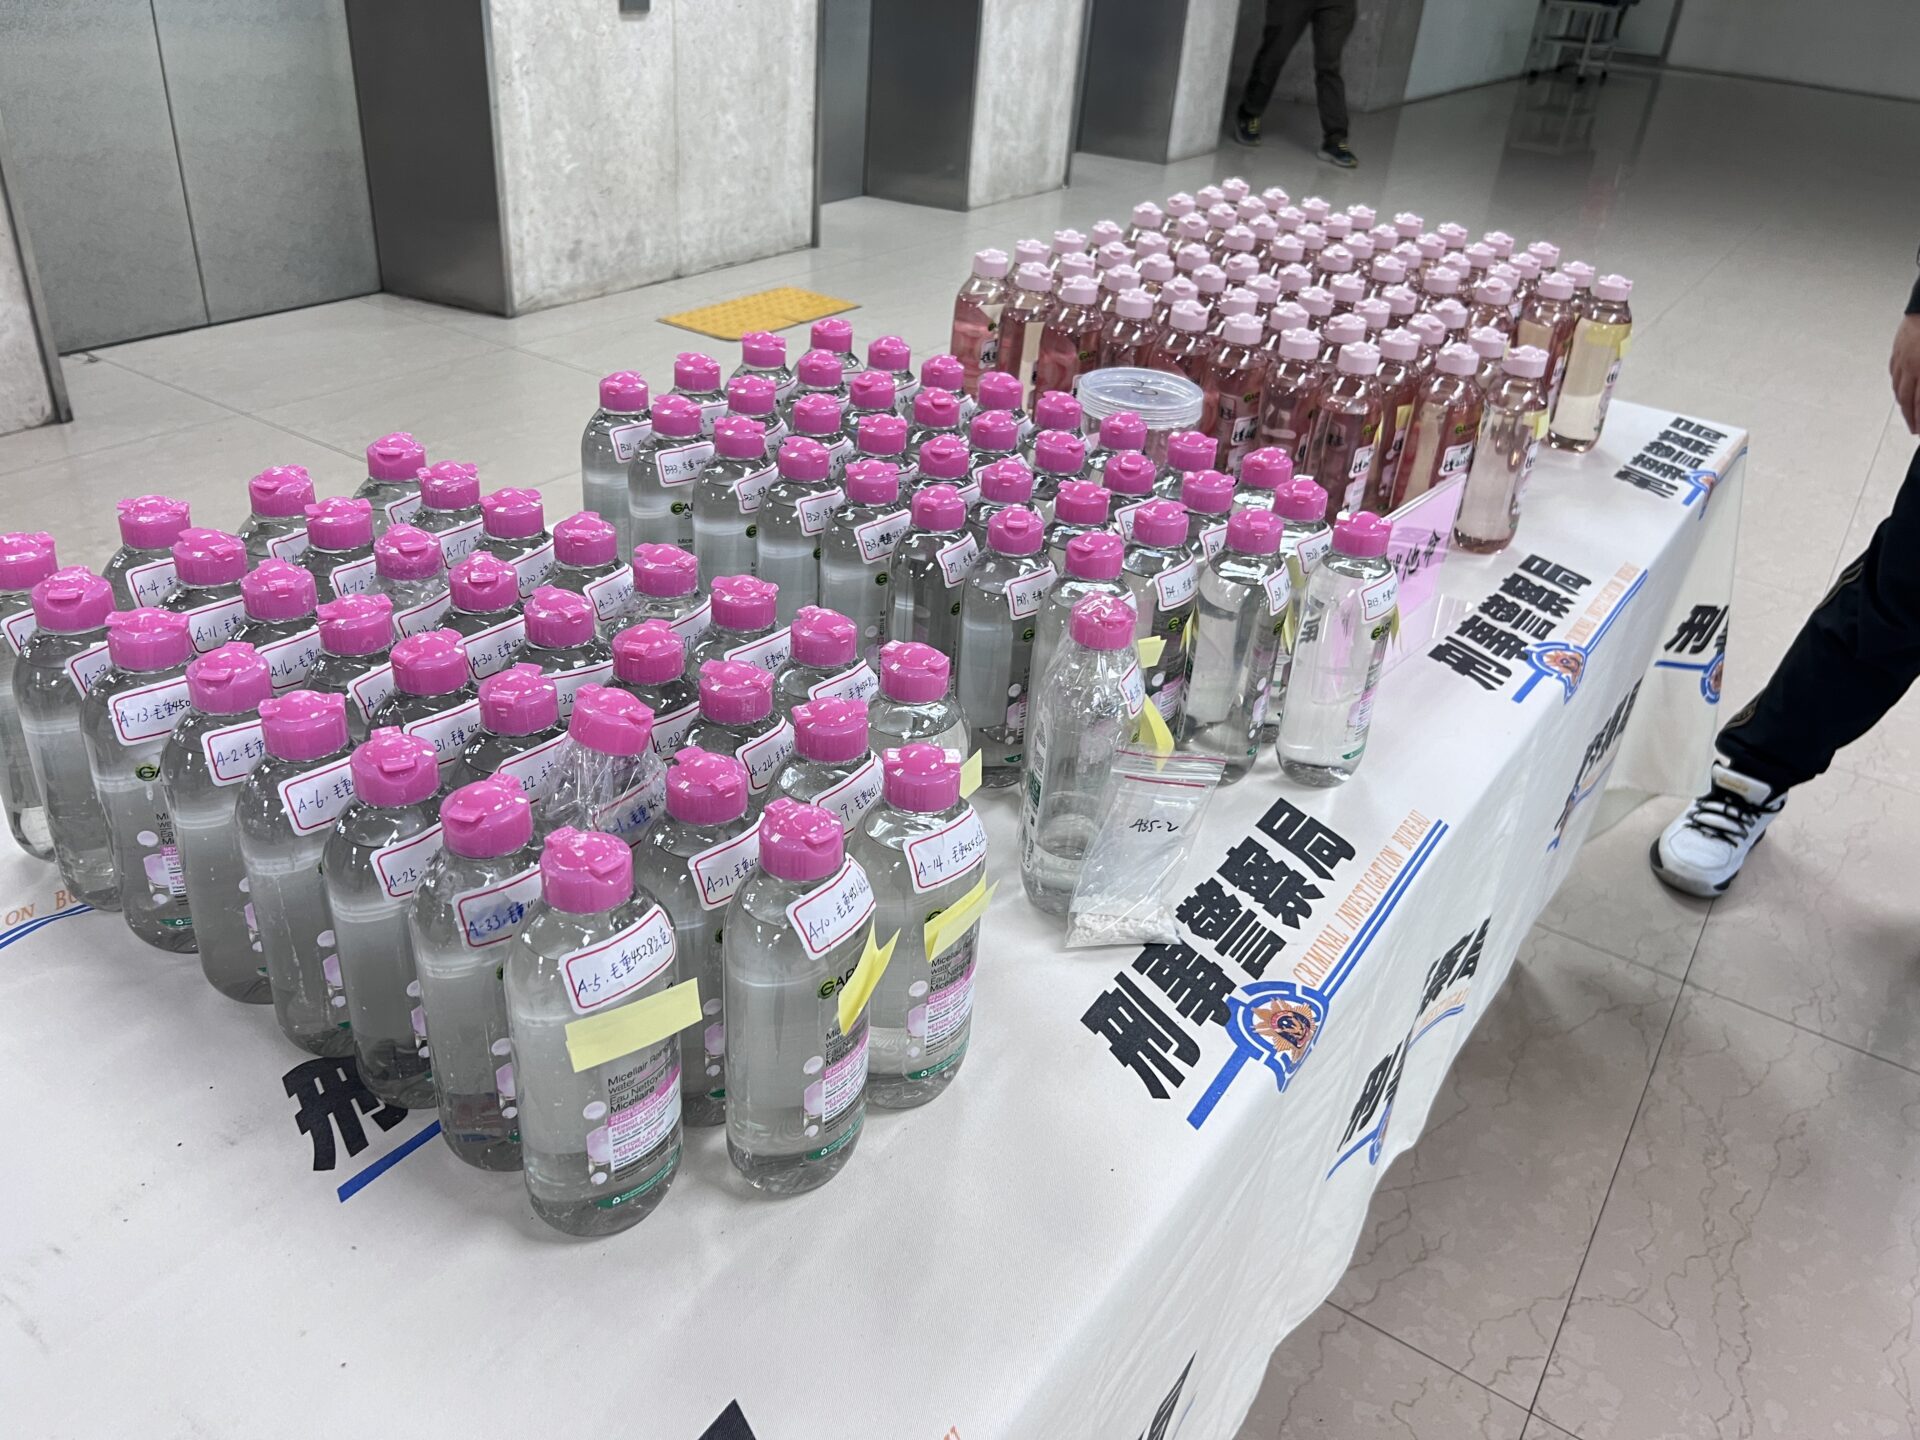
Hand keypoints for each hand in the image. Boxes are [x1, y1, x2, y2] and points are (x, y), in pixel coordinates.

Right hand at [1892, 313, 1919, 432]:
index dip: (1919, 419)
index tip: (1919, 430)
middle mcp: (1911, 366)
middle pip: (1907, 399)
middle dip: (1911, 417)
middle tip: (1914, 429)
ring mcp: (1902, 357)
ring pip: (1898, 387)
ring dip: (1902, 404)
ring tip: (1906, 414)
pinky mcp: (1898, 348)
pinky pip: (1893, 372)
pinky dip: (1896, 385)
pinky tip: (1899, 389)